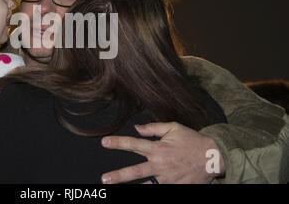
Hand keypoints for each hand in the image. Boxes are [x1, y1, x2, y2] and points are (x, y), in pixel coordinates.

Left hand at [101, 122, 224, 183]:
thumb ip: (153, 128)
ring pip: (147, 186)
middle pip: (135, 172)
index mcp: (158, 148)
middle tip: (104, 179)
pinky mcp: (176, 187)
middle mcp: (160, 165)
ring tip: (117, 189)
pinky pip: (161, 189)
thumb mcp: (173, 128)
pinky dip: (153, 189)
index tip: (104, 142)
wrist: (214, 157)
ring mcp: (168, 179)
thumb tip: (136, 128)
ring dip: (133, 188)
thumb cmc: (192, 140)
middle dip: (118, 176)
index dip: (118, 143)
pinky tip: (147, 188)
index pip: (133, 144)